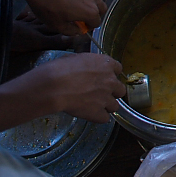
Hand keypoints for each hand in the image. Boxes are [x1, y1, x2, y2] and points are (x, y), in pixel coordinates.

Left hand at [0, 0, 106, 34]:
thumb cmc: (46, 5)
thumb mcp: (56, 25)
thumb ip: (71, 31)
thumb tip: (78, 30)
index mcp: (90, 11)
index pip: (97, 23)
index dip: (88, 27)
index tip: (79, 26)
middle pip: (100, 7)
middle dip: (93, 13)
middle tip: (79, 15)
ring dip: (83, 0)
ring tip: (66, 1)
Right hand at [0, 52, 126, 131]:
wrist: (54, 86)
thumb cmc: (60, 69)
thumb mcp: (76, 58)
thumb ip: (87, 64)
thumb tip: (84, 67)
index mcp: (106, 64)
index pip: (118, 69)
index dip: (111, 74)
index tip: (104, 77)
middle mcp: (110, 81)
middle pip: (120, 90)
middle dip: (112, 92)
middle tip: (100, 94)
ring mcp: (106, 98)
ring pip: (115, 106)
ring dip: (106, 106)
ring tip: (94, 106)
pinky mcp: (99, 113)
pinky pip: (105, 118)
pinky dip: (98, 118)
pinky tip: (90, 115)